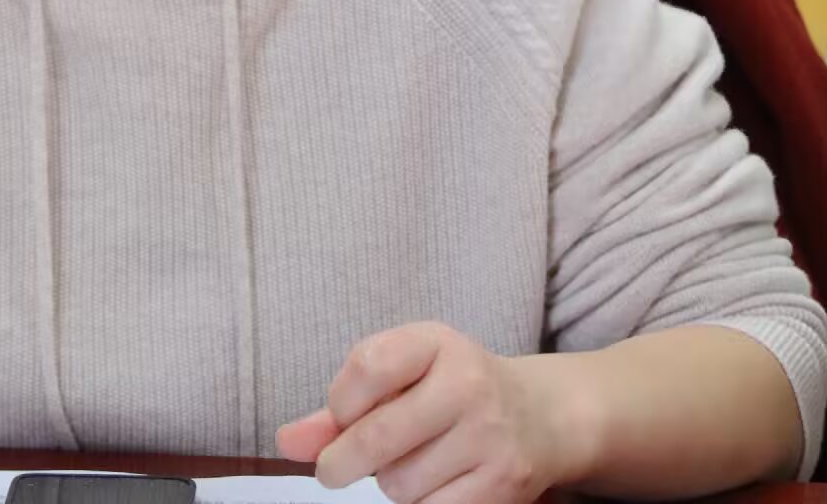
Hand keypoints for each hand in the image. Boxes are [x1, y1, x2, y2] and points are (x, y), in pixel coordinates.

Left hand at [275, 324, 580, 503]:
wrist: (541, 415)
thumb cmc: (452, 392)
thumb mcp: (403, 376)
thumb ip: (341, 406)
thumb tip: (285, 442)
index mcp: (437, 342)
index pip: (367, 367)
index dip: (340, 402)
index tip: (340, 416)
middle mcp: (468, 383)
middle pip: (377, 437)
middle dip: (342, 462)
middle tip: (334, 469)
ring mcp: (489, 436)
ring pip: (400, 484)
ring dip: (391, 483)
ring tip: (412, 462)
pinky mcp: (502, 483)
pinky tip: (436, 482)